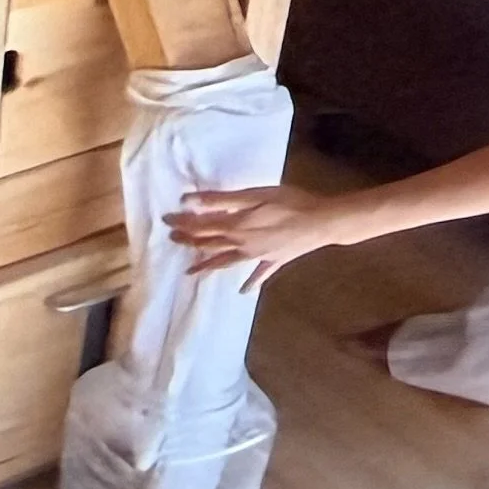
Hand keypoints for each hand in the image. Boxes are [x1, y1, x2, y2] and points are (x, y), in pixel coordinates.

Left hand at [165, 184, 349, 289]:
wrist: (321, 222)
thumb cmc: (288, 202)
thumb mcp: (253, 195)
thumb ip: (221, 200)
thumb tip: (190, 202)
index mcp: (236, 227)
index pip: (202, 226)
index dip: (184, 223)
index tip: (167, 222)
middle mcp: (243, 245)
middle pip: (211, 244)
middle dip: (190, 242)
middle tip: (173, 240)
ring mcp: (258, 256)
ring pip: (228, 261)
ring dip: (209, 265)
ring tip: (193, 272)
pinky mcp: (274, 261)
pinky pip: (259, 274)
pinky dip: (250, 282)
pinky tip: (243, 292)